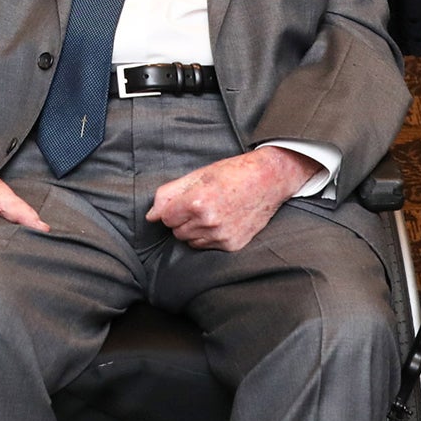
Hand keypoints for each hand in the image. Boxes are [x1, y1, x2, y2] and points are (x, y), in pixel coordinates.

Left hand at [146, 147, 317, 252]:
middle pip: (177, 231)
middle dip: (183, 219)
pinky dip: (209, 236)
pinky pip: (207, 247)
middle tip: (201, 203)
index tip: (185, 200)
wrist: (269, 179)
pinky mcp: (232, 245)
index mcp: (197, 202)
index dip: (172, 208)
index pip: (166, 218)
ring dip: (195, 229)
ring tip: (213, 211)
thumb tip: (151, 216)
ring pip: (191, 241)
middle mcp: (209, 222)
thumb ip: (169, 194)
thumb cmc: (233, 173)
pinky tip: (223, 220)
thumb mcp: (198, 175)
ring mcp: (222, 236)